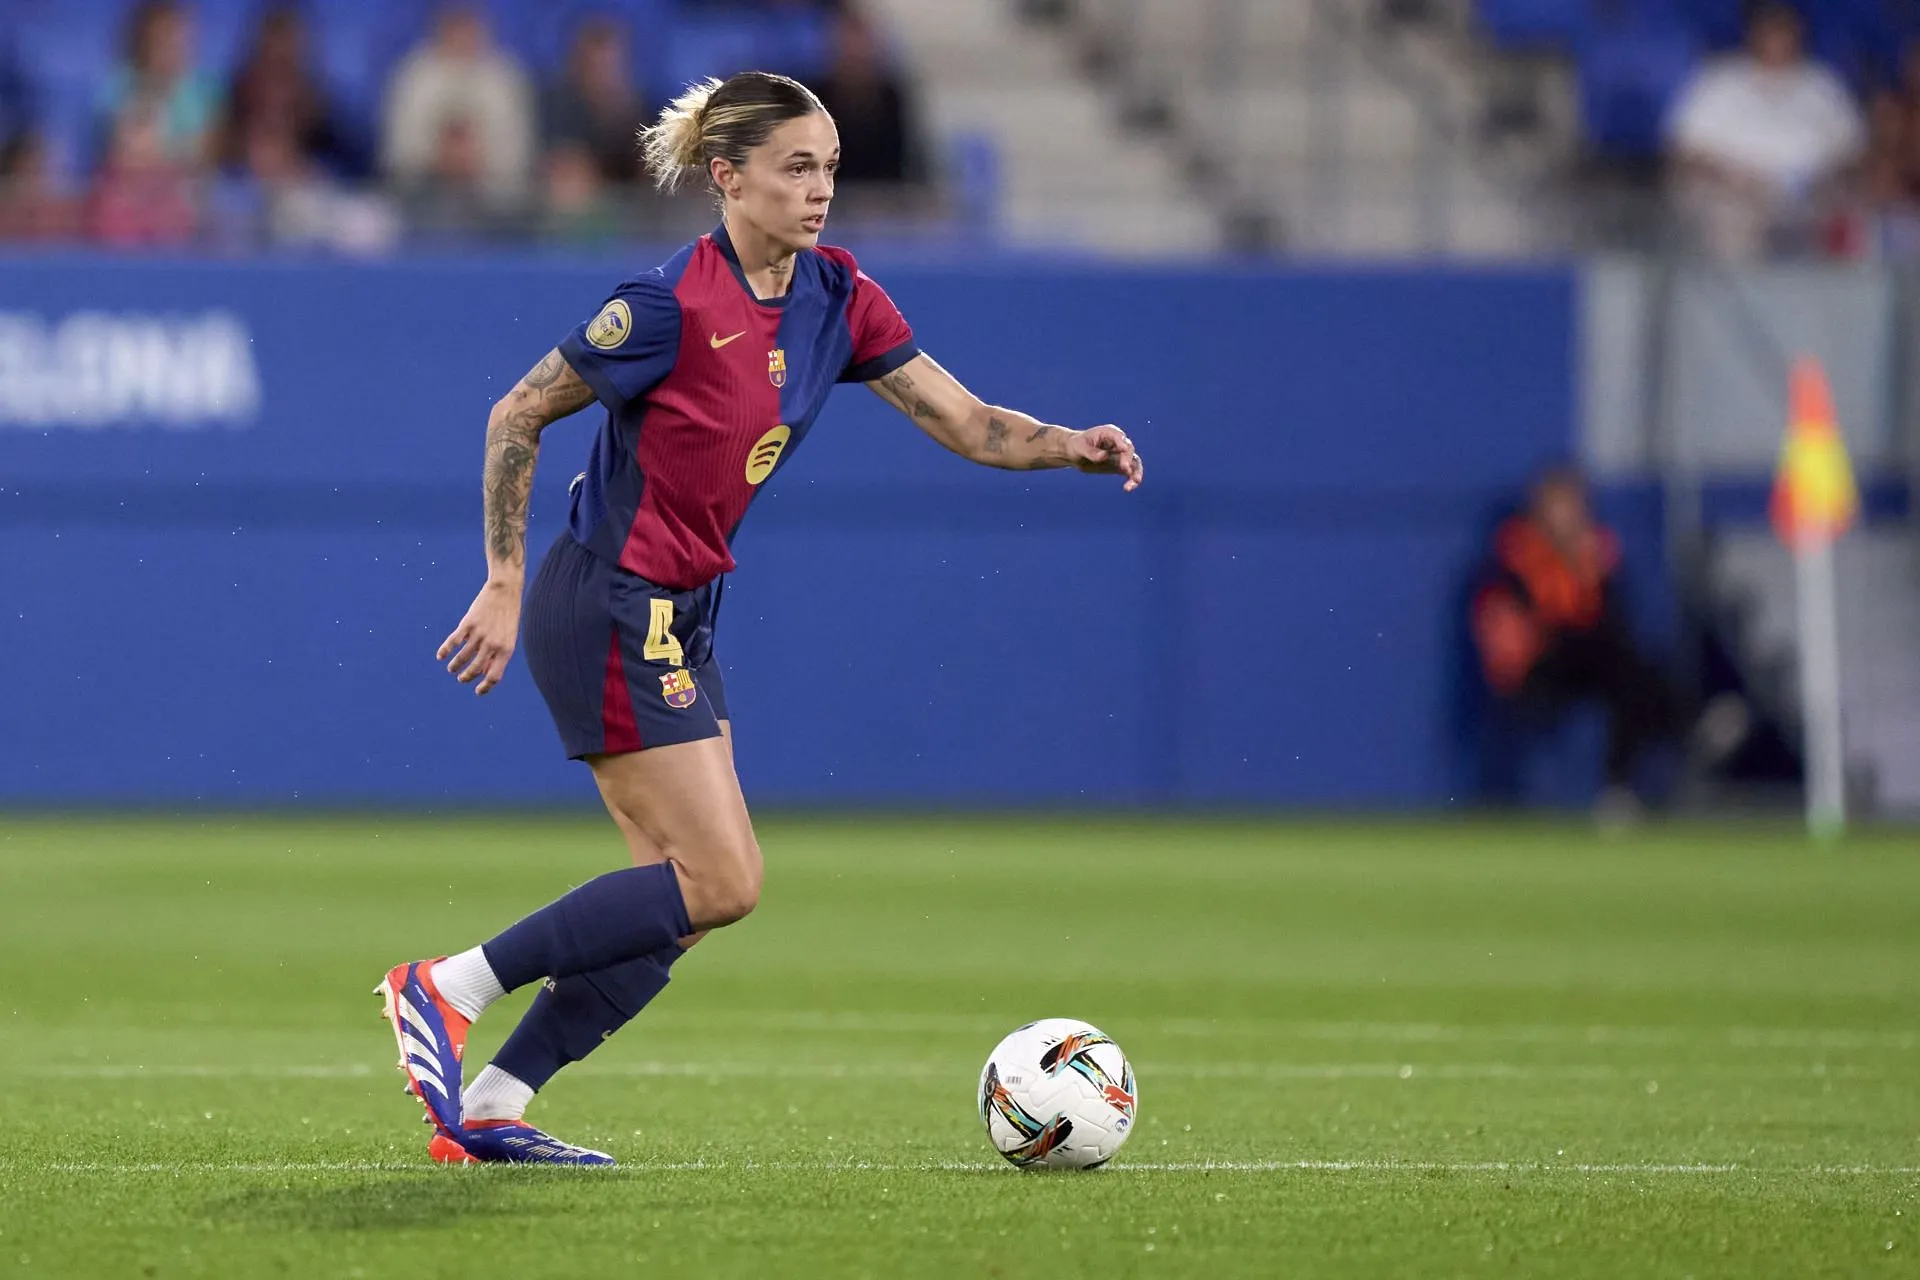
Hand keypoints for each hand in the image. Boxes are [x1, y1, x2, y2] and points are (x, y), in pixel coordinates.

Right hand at [438, 579, 521, 695]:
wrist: (505, 591)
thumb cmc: (508, 616)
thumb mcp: (509, 637)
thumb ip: (498, 655)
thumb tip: (483, 673)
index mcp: (506, 650)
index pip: (494, 676)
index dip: (485, 687)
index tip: (477, 691)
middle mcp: (492, 645)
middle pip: (475, 669)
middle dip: (466, 677)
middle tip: (461, 679)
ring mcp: (479, 634)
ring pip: (462, 658)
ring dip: (455, 666)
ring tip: (451, 669)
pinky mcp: (467, 624)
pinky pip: (453, 642)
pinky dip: (445, 650)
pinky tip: (440, 656)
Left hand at [1067, 424, 1143, 491]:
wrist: (1076, 454)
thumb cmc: (1077, 445)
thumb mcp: (1080, 447)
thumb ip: (1091, 452)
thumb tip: (1104, 456)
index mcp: (1109, 433)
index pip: (1119, 437)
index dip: (1123, 443)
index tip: (1124, 449)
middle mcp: (1119, 443)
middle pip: (1129, 450)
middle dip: (1128, 459)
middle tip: (1124, 468)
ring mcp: (1121, 455)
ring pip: (1134, 462)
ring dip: (1136, 472)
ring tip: (1135, 482)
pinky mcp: (1121, 466)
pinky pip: (1130, 472)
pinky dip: (1131, 480)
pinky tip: (1128, 488)